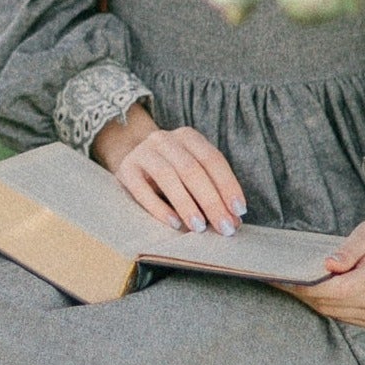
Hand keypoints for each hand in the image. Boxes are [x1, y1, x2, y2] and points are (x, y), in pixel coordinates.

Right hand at [92, 105, 247, 235]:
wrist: (128, 158)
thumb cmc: (170, 172)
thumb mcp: (192, 175)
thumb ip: (213, 194)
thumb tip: (234, 221)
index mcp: (188, 137)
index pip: (212, 160)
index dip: (228, 185)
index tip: (239, 211)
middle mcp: (165, 139)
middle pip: (192, 169)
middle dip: (212, 201)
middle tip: (224, 227)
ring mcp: (142, 153)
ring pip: (168, 177)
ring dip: (187, 204)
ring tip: (200, 227)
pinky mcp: (125, 170)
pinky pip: (142, 190)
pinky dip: (160, 208)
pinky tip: (175, 224)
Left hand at [273, 188, 364, 328]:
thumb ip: (347, 252)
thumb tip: (327, 265)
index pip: (335, 290)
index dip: (307, 287)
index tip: (285, 279)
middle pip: (331, 303)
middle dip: (304, 293)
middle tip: (281, 280)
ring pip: (333, 312)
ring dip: (313, 300)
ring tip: (295, 284)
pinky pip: (342, 316)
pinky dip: (327, 305)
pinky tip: (317, 291)